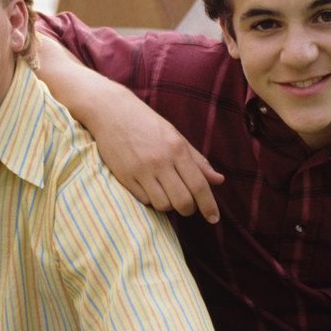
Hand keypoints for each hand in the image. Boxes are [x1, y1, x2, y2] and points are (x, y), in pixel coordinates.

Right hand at [33, 32, 224, 222]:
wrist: (111, 111)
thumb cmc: (147, 123)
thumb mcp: (176, 137)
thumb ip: (197, 161)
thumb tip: (219, 180)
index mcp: (176, 149)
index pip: (199, 185)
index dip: (209, 205)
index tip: (214, 218)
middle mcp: (160, 161)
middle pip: (182, 201)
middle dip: (189, 209)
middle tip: (188, 205)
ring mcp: (140, 170)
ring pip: (163, 204)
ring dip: (169, 205)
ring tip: (167, 193)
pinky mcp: (124, 177)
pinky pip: (144, 200)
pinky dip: (151, 199)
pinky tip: (151, 188)